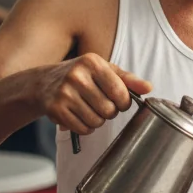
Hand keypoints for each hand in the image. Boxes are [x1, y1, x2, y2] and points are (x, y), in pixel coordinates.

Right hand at [33, 53, 151, 134]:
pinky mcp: (55, 109)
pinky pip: (82, 129)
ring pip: (96, 121)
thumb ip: (128, 79)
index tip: (120, 101)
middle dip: (110, 112)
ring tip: (91, 110)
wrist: (43, 83)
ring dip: (98, 121)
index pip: (119, 92)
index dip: (124, 102)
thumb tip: (149, 88)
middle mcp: (76, 76)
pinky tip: (80, 117)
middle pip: (109, 110)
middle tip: (102, 106)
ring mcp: (64, 93)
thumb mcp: (104, 70)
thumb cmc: (81, 76)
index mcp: (92, 63)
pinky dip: (86, 128)